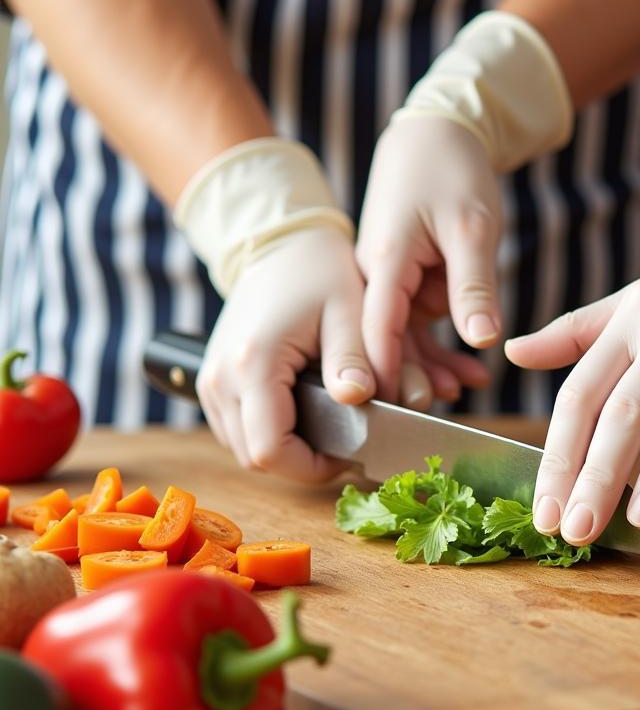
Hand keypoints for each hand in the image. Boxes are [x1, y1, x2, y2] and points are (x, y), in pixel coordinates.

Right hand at [197, 226, 374, 481]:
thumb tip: (359, 400)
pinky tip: (305, 414)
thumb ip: (354, 358)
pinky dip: (270, 432)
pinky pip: (238, 430)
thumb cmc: (317, 270)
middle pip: (255, 459)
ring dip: (287, 449)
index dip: (314, 467)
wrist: (277, 242)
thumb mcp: (348, 308)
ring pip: (244, 449)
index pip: (271, 451)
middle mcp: (220, 378)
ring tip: (329, 427)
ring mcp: (210, 382)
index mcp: (253, 363)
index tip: (351, 453)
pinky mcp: (213, 381)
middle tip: (347, 442)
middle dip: (304, 462)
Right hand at [356, 116, 499, 401]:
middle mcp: (376, 276)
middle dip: (410, 379)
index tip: (396, 414)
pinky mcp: (403, 281)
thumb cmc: (452, 169)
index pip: (376, 332)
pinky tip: (471, 371)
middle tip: (441, 410)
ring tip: (471, 387)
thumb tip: (482, 340)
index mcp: (383, 262)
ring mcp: (388, 280)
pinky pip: (417, 323)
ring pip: (404, 338)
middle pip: (384, 344)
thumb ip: (474, 285)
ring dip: (433, 365)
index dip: (383, 376)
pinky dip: (441, 345)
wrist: (436, 131)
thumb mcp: (472, 227)